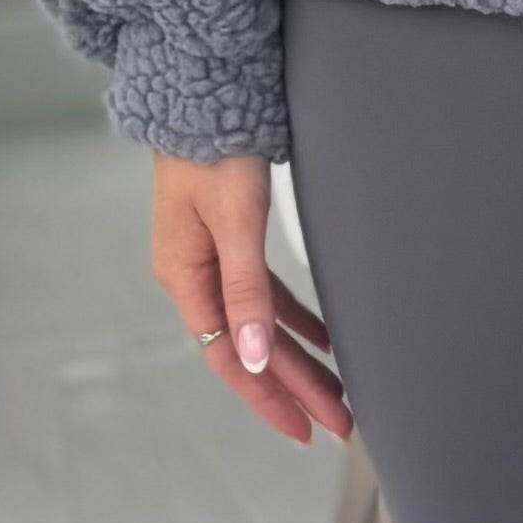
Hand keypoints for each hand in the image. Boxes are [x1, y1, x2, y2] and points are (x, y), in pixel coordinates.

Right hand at [150, 151, 356, 442]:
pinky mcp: (230, 244)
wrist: (202, 95)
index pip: (228, 357)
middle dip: (294, 387)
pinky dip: (294, 320)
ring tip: (337, 392)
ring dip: (298, 360)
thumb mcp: (234, 222)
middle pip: (249, 348)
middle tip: (337, 422)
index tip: (304, 427)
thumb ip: (245, 290)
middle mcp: (195, 277)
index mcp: (185, 277)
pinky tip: (324, 339)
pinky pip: (264, 297)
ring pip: (259, 326)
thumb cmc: (211, 149)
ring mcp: (212, 262)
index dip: (267, 396)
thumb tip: (250, 357)